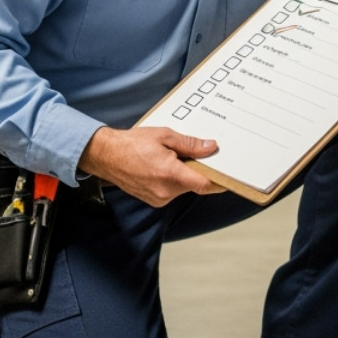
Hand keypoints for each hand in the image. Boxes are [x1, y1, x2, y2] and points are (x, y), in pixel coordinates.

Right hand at [78, 126, 225, 206]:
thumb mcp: (164, 136)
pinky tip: (165, 166)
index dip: (220, 181)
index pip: (204, 184)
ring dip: (185, 175)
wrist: (106, 156)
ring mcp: (159, 198)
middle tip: (196, 154)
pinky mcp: (154, 200)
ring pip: (184, 188)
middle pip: (195, 185)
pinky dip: (175, 180)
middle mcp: (165, 191)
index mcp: (169, 174)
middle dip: (199, 171)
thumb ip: (190, 144)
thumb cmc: (131, 144)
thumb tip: (210, 147)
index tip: (231, 177)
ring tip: (172, 158)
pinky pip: (173, 191)